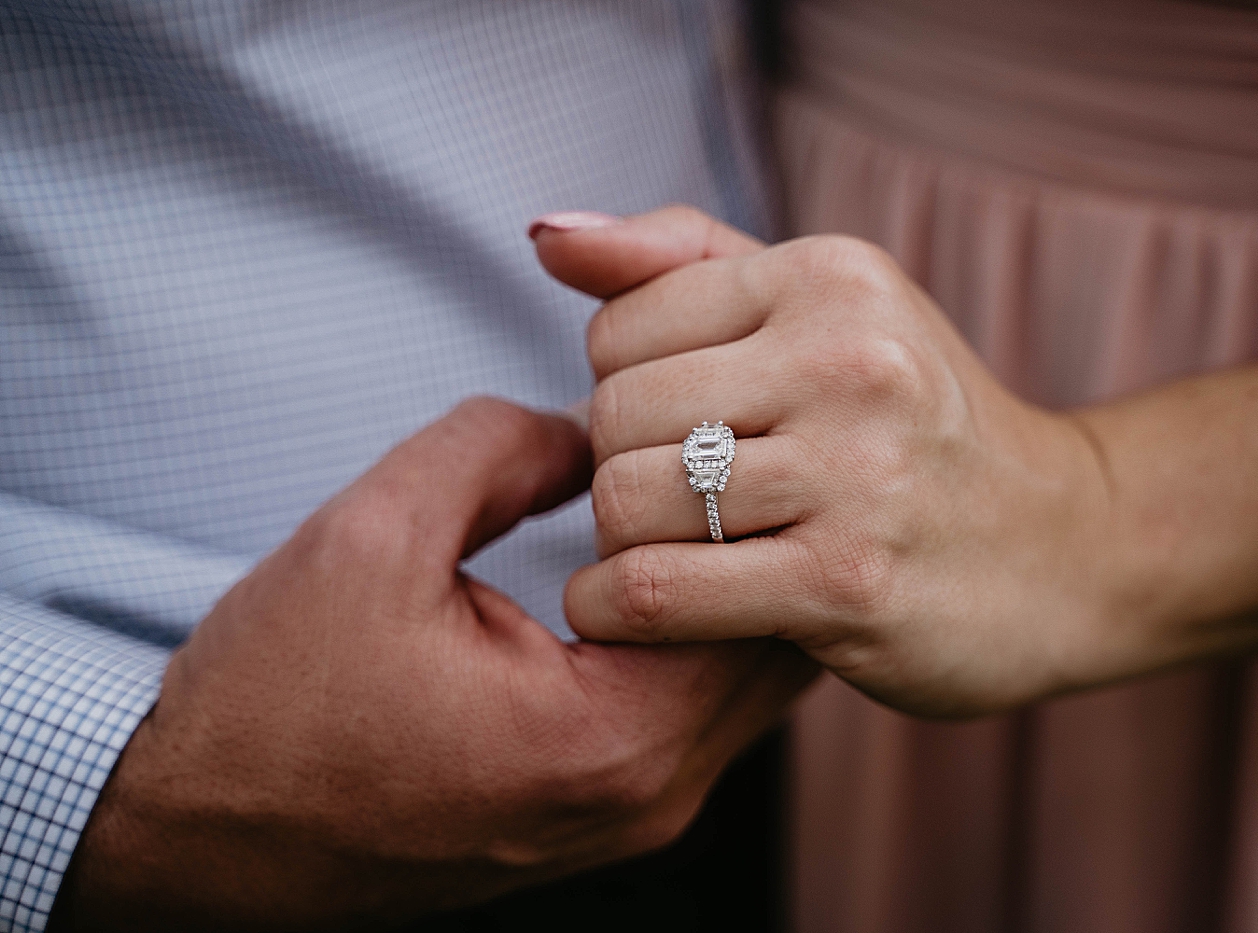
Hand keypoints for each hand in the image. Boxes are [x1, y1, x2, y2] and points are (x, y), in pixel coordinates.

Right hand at [52, 397, 814, 930]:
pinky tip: (651, 567)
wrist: (199, 836)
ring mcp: (635, 816)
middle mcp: (650, 796)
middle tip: (713, 442)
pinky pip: (700, 711)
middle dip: (754, 535)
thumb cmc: (271, 703)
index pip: (752, 587)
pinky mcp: (606, 813)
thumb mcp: (372, 536)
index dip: (733, 486)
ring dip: (728, 585)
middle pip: (775, 642)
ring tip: (683, 493)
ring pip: (749, 679)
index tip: (695, 415)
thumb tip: (591, 423)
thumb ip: (500, 447)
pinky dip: (694, 634)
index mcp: (608, 738)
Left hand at [534, 207, 1122, 717]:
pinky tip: (630, 610)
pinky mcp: (847, 582)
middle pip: (613, 413)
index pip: (618, 326)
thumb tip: (546, 237)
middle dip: (618, 466)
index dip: (623, 390)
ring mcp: (855, 473)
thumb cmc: (918, 425)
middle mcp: (848, 359)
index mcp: (832, 277)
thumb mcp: (824, 309)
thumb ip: (679, 260)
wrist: (1071, 548)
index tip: (678, 428)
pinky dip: (615, 608)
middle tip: (674, 499)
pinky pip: (658, 590)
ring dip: (620, 544)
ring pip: (626, 499)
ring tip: (669, 550)